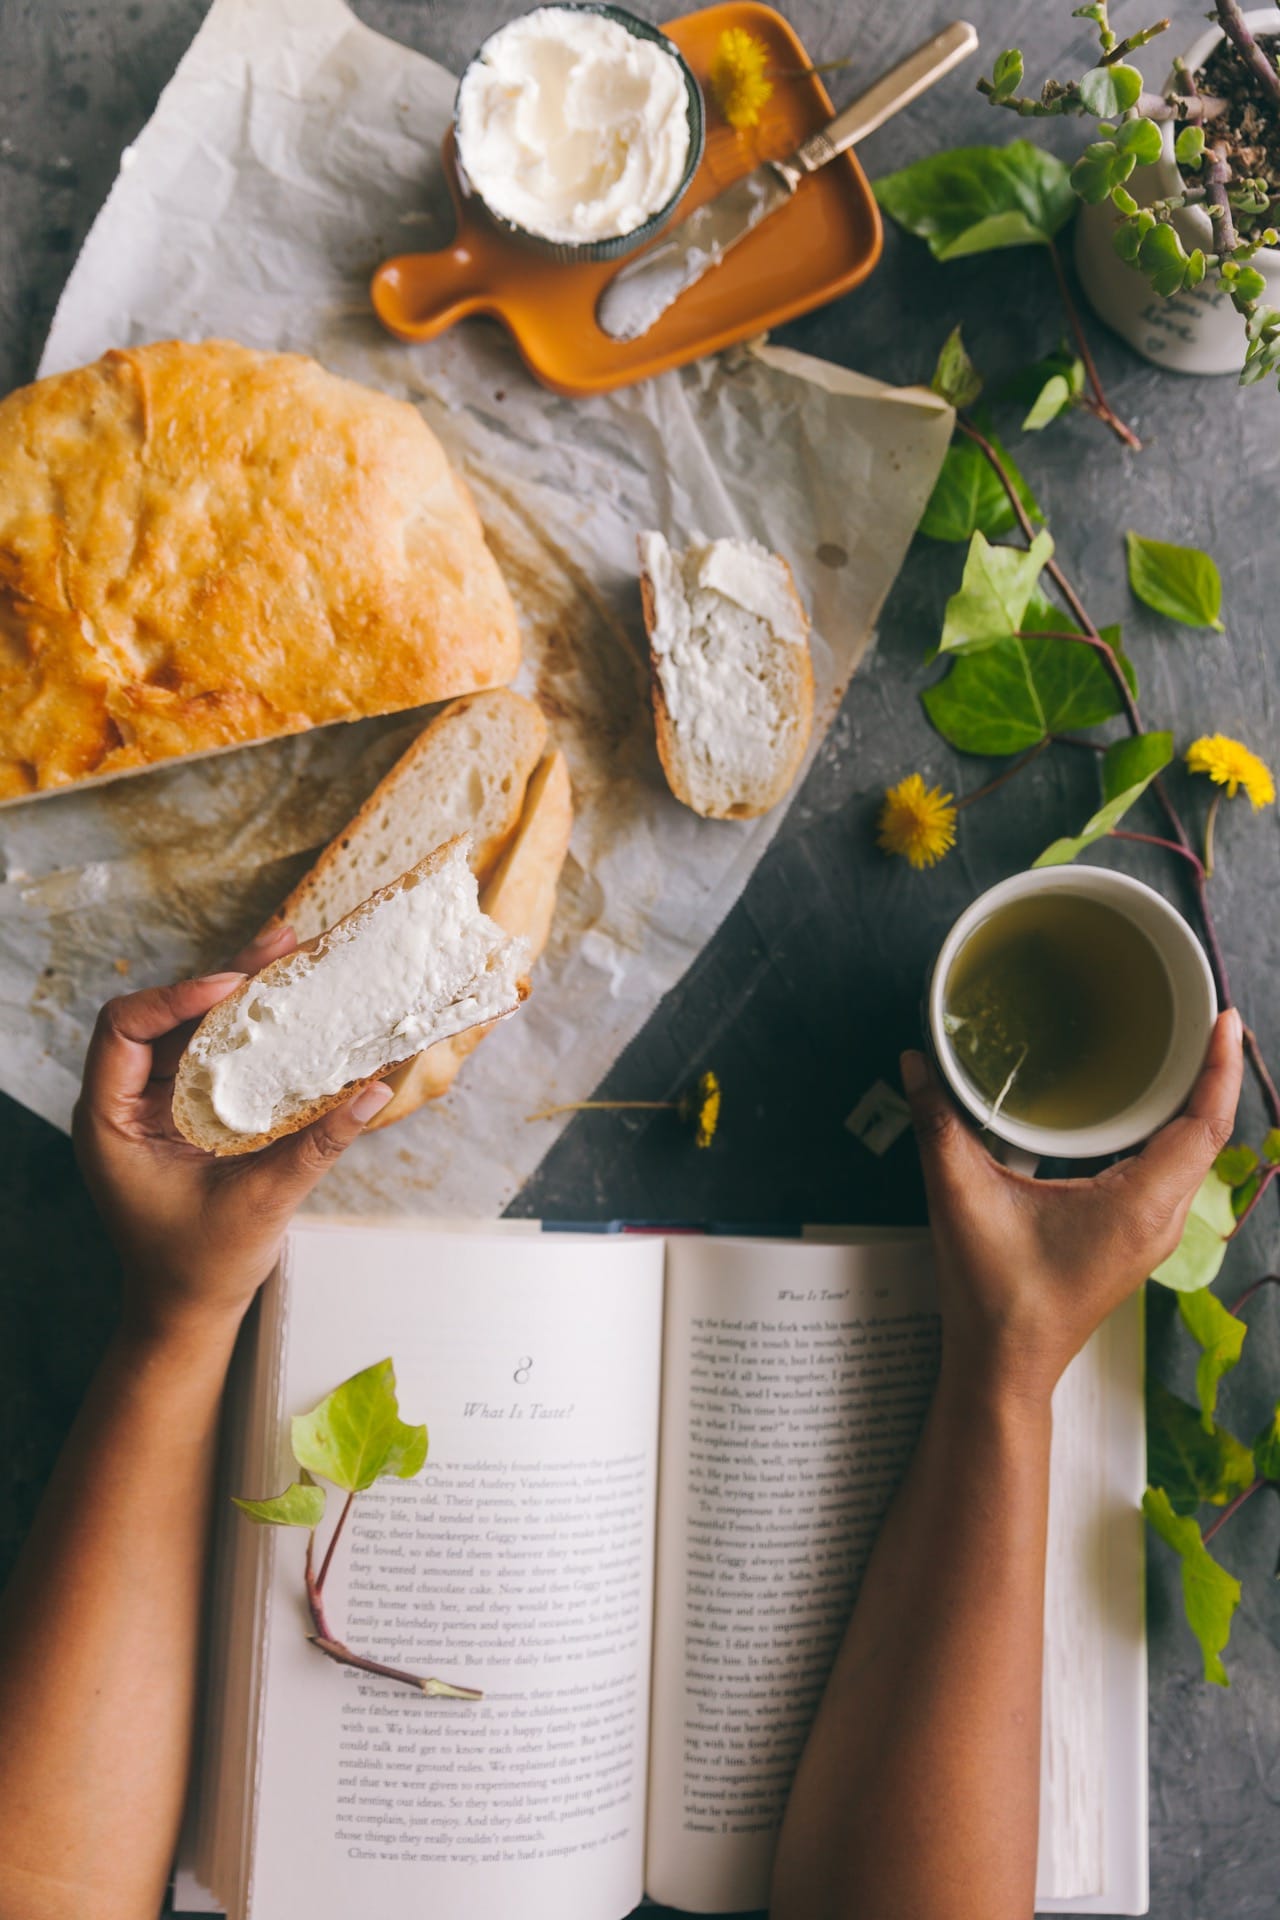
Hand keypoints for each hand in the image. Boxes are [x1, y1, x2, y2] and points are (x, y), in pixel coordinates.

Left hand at [72, 925, 392, 1340]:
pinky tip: (285, 1003)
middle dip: (221, 979)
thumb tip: (375, 1090)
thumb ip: (319, 1143)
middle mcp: (125, 1102)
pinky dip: (245, 1031)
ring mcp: (154, 1104)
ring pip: (190, 1029)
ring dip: (237, 996)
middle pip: (164, 1017)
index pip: (123, 1029)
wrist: (187, 1309)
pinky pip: (210, 1056)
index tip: (232, 986)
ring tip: (289, 952)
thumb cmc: (204, 1266)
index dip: (174, 998)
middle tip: (278, 944)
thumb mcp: (264, 1202)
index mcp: (111, 1122)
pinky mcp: (184, 1111)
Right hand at [900, 1007, 1242, 1405]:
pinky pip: (1170, 1170)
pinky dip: (1169, 1129)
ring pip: (1192, 1153)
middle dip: (1211, 1071)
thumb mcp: (962, 1199)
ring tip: (1184, 1048)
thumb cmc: (995, 1296)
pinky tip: (1144, 1107)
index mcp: (1138, 1205)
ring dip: (1193, 1101)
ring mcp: (1149, 1231)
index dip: (1219, 1067)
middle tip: (1201, 1014)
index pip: (1204, 1125)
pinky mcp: (1132, 1236)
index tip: (1223, 1018)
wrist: (1003, 1365)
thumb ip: (940, 1126)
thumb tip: (918, 1064)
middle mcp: (1158, 1218)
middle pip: (1208, 1132)